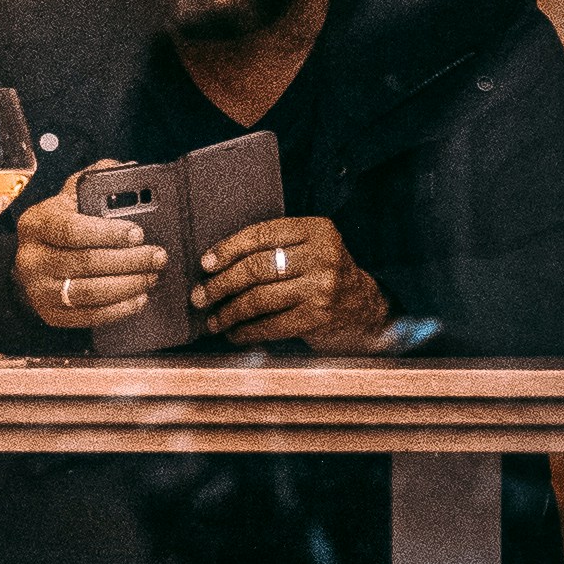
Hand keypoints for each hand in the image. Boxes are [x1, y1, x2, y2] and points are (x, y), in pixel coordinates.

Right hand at [14, 182, 164, 333]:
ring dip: (129, 285)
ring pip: (90, 292)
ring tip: (152, 275)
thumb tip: (129, 168)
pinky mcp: (50, 314)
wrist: (35, 259)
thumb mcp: (72, 195)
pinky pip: (89, 317)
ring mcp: (38, 290)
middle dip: (129, 260)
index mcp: (36, 223)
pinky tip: (139, 297)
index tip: (138, 233)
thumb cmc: (62, 223)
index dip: (108, 233)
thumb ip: (98, 177)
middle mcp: (31, 258)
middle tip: (158, 256)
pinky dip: (119, 309)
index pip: (71, 229)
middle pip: (86, 262)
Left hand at [193, 212, 391, 350]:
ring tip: (213, 320)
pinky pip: (271, 325)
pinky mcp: (318, 317)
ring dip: (229, 312)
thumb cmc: (322, 275)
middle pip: (257, 267)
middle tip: (200, 296)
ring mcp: (321, 287)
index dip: (228, 249)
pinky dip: (246, 331)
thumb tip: (215, 262)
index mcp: (316, 229)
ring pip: (260, 298)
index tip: (205, 264)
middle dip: (221, 284)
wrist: (363, 309)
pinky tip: (234, 334)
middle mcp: (322, 255)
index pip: (262, 234)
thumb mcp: (308, 248)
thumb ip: (274, 246)